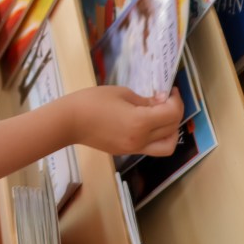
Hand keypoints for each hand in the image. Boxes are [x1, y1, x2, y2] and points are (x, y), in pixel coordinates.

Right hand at [57, 85, 182, 156]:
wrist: (68, 122)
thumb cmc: (91, 101)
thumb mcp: (120, 93)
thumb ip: (144, 100)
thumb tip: (159, 103)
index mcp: (141, 122)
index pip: (173, 113)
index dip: (176, 100)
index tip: (170, 91)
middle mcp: (141, 139)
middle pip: (172, 129)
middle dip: (174, 112)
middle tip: (164, 100)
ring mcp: (133, 148)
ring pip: (166, 145)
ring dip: (170, 131)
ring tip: (160, 117)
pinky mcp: (125, 151)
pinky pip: (150, 147)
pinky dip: (155, 136)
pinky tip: (144, 123)